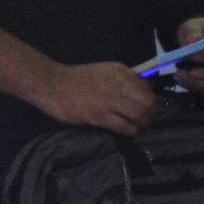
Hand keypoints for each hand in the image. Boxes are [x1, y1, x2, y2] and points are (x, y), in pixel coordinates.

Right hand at [36, 59, 156, 135]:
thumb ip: (122, 79)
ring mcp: (108, 100)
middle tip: (146, 119)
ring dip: (142, 123)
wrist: (53, 85)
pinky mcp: (99, 115)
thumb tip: (141, 91)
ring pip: (139, 114)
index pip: (147, 86)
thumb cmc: (77, 79)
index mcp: (120, 71)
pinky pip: (124, 125)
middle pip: (147, 101)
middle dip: (150, 113)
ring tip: (139, 127)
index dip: (150, 99)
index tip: (146, 106)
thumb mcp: (104, 71)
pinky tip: (130, 132)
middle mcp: (118, 84)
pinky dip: (131, 130)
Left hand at [172, 14, 203, 91]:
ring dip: (196, 82)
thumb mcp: (193, 27)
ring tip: (178, 74)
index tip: (193, 55)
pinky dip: (191, 85)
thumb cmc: (196, 31)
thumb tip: (195, 41)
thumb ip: (194, 33)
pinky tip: (179, 78)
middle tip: (191, 73)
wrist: (192, 40)